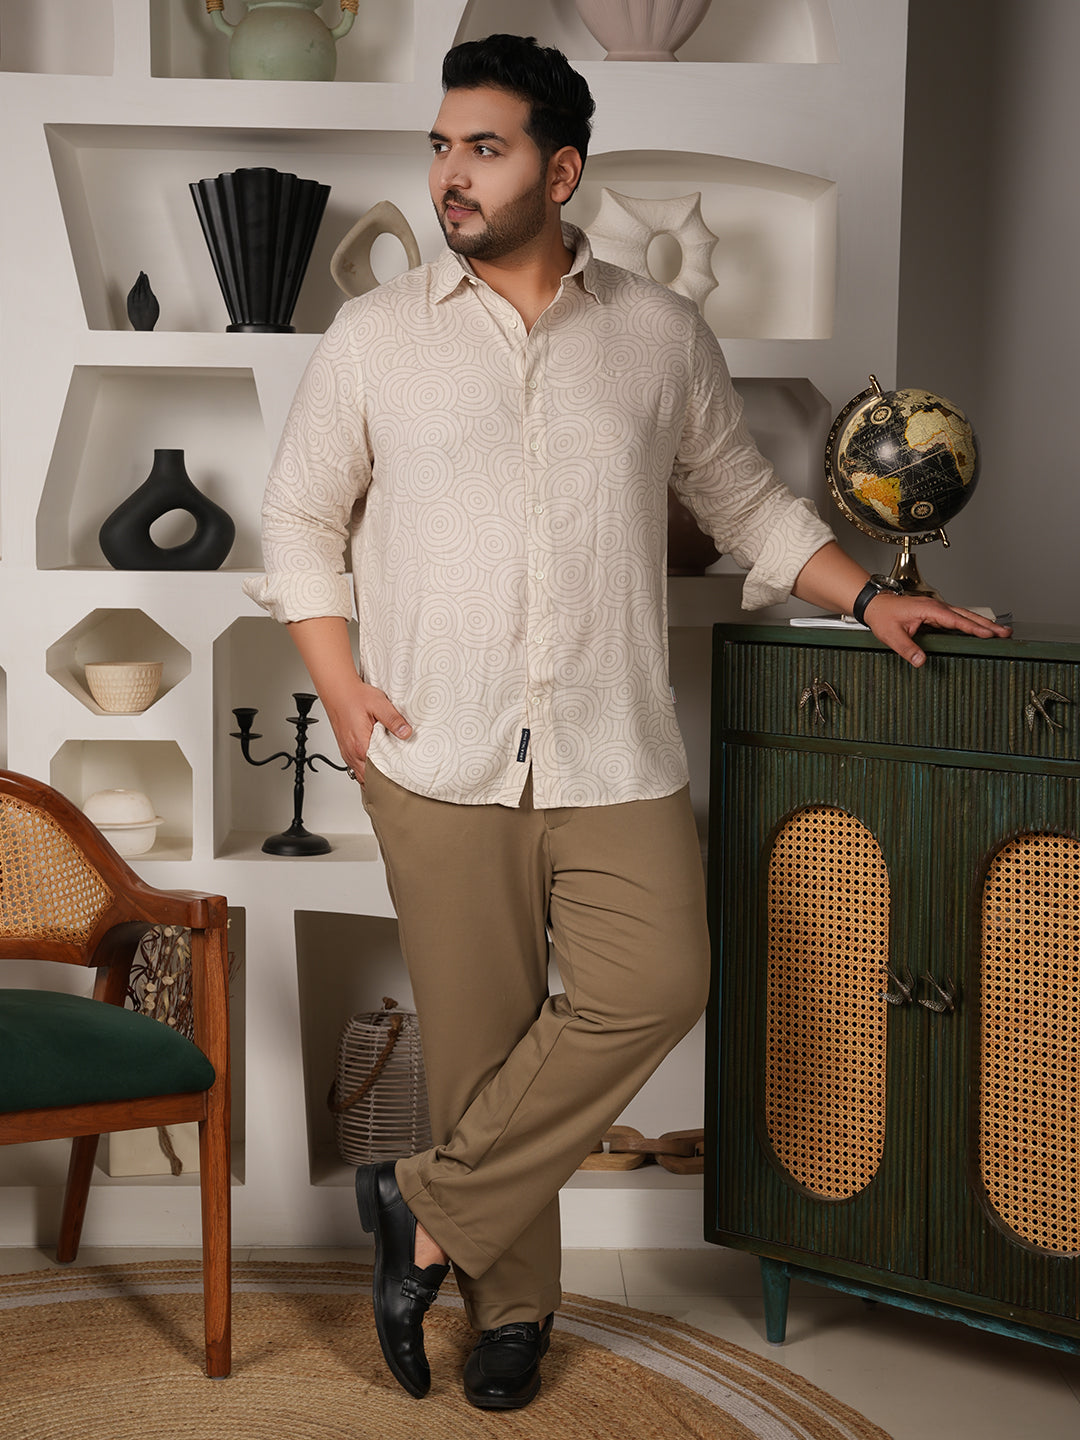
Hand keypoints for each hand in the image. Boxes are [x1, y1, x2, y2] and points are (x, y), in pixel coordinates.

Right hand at [326, 678, 411, 783]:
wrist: (338, 691)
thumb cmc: (355, 696)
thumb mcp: (379, 704)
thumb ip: (394, 720)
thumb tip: (406, 733)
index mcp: (361, 745)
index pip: (377, 772)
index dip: (391, 775)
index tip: (403, 775)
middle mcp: (352, 752)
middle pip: (368, 778)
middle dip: (383, 779)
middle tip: (398, 777)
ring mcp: (347, 752)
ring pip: (360, 775)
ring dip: (373, 775)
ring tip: (388, 773)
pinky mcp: (346, 749)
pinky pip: (355, 767)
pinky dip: (365, 769)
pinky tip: (375, 764)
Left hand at [863, 592, 1011, 666]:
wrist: (876, 605)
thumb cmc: (883, 617)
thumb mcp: (892, 635)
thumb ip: (906, 648)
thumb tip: (920, 661)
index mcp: (929, 609)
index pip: (956, 620)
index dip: (973, 628)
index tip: (989, 634)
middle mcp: (937, 607)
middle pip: (968, 616)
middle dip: (988, 625)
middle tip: (1006, 633)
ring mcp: (938, 609)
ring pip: (965, 616)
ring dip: (984, 623)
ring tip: (1001, 632)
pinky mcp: (937, 613)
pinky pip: (958, 618)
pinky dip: (972, 623)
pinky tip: (982, 630)